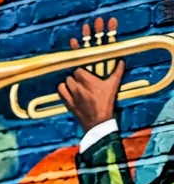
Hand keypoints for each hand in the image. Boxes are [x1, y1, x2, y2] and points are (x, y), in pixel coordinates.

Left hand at [57, 17, 124, 133]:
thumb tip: (122, 60)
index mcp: (88, 81)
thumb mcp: (113, 87)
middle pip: (72, 74)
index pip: (79, 67)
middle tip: (83, 77)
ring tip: (75, 83)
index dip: (81, 66)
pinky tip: (67, 88)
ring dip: (70, 81)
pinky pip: (61, 91)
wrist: (98, 123)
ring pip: (65, 81)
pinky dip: (63, 88)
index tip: (84, 66)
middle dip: (76, 73)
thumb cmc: (106, 103)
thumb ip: (117, 72)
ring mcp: (72, 96)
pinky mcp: (68, 104)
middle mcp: (78, 87)